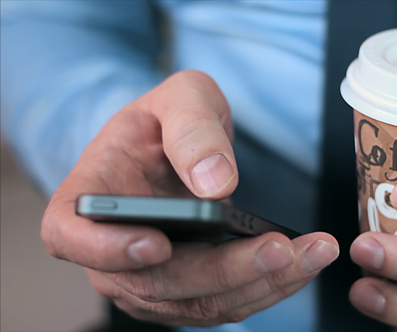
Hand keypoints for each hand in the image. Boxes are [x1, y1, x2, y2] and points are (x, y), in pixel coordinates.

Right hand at [41, 71, 338, 325]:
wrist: (176, 147)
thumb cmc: (167, 120)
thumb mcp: (181, 98)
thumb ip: (191, 128)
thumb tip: (214, 182)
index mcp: (89, 198)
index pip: (73, 238)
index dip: (109, 250)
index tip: (158, 244)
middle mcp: (111, 253)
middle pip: (159, 282)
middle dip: (227, 270)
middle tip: (281, 248)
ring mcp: (149, 280)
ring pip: (201, 302)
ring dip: (261, 283)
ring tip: (313, 253)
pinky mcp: (187, 292)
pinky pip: (225, 302)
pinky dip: (268, 286)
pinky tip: (303, 261)